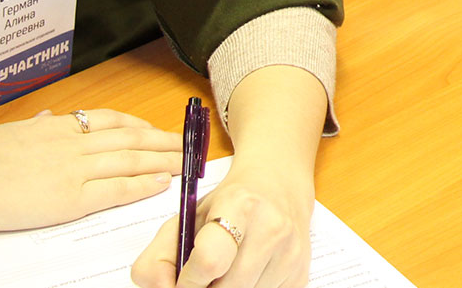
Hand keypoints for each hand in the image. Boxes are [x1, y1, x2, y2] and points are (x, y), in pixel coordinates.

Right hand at [0, 108, 180, 234]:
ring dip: (164, 160)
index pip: (109, 120)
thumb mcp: (10, 133)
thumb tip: (48, 121)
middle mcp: (70, 142)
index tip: (159, 129)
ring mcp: (71, 169)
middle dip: (164, 141)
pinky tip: (161, 183)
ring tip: (188, 164)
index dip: (140, 125)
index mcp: (55, 127)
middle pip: (130, 138)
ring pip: (130, 160)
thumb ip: (36, 129)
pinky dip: (142, 185)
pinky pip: (115, 189)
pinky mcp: (67, 198)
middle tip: (191, 145)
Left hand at [132, 158, 313, 287]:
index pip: (209, 259)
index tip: (181, 282)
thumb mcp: (189, 215)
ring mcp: (291, 253)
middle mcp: (271, 228)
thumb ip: (160, 255)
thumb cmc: (230, 202)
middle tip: (202, 277)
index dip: (188, 281)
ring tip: (226, 269)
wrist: (279, 184)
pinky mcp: (300, 275)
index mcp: (239, 204)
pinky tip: (246, 273)